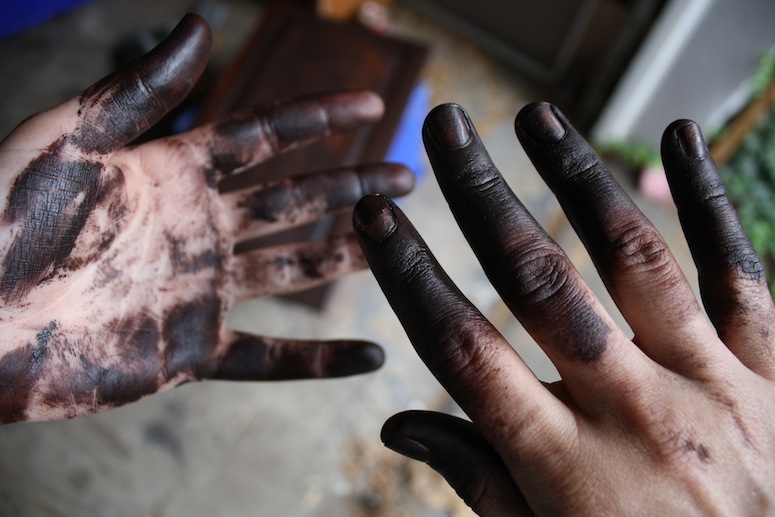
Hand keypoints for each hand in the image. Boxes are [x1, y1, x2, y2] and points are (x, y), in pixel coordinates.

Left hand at [0, 14, 412, 423]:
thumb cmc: (4, 218)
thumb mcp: (70, 137)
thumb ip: (140, 88)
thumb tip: (200, 23)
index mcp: (175, 172)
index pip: (265, 136)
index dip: (319, 117)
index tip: (373, 103)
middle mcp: (199, 227)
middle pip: (295, 200)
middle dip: (353, 184)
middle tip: (407, 177)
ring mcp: (200, 290)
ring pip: (293, 268)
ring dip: (348, 255)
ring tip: (396, 242)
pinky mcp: (192, 351)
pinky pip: (270, 358)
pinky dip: (320, 361)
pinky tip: (370, 355)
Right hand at [354, 102, 774, 514]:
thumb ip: (479, 481)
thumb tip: (399, 427)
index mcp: (561, 463)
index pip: (462, 351)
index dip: (411, 276)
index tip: (376, 217)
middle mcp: (629, 410)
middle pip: (538, 285)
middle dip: (482, 196)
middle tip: (445, 124)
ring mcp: (707, 383)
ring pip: (633, 260)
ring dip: (578, 178)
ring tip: (536, 116)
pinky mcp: (771, 370)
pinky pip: (740, 273)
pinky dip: (710, 201)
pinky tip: (678, 134)